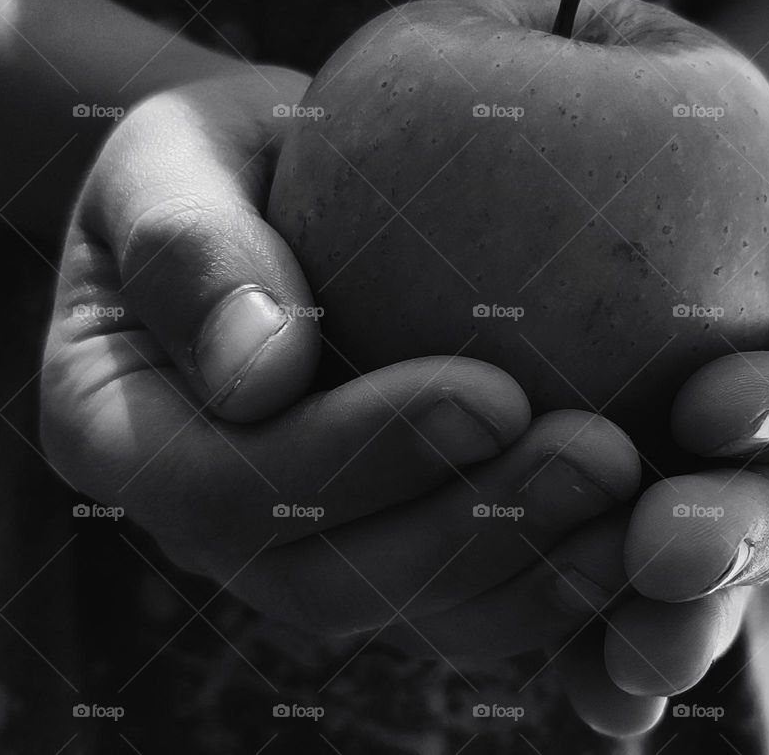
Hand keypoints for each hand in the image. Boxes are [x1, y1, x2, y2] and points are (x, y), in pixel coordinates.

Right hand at [40, 67, 642, 647]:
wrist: (267, 186)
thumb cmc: (214, 159)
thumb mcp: (171, 161)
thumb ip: (186, 248)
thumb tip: (258, 372)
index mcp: (129, 434)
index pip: (225, 489)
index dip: (355, 461)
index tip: (489, 392)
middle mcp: (216, 516)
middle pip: (330, 580)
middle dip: (472, 531)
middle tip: (601, 458)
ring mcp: (304, 538)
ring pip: (413, 609)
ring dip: (535, 574)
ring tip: (640, 500)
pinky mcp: (388, 532)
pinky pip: (468, 590)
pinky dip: (556, 581)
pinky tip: (639, 530)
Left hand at [553, 88, 768, 735]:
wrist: (653, 185)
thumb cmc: (740, 160)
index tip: (712, 408)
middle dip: (734, 540)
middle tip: (667, 550)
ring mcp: (708, 502)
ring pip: (710, 584)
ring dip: (675, 625)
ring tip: (629, 660)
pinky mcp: (624, 526)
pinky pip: (623, 601)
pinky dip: (611, 655)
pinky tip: (587, 695)